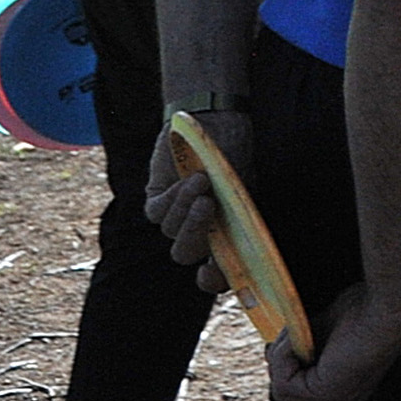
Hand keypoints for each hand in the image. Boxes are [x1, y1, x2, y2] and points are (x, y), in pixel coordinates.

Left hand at [143, 110, 250, 294]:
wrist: (215, 120)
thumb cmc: (236, 152)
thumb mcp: (244, 186)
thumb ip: (239, 215)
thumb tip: (242, 242)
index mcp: (224, 235)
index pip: (216, 271)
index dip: (214, 280)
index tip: (213, 272)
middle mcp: (199, 231)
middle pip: (185, 255)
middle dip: (194, 236)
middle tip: (209, 209)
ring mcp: (175, 217)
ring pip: (170, 232)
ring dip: (187, 208)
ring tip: (203, 180)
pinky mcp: (156, 200)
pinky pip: (157, 213)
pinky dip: (174, 197)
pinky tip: (191, 178)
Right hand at [269, 282, 400, 400]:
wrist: (387, 304)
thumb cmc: (365, 305)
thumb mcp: (326, 326)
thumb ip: (305, 342)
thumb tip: (274, 348)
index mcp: (347, 380)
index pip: (300, 383)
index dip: (286, 360)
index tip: (289, 333)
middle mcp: (344, 393)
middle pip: (287, 390)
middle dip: (281, 359)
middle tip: (295, 329)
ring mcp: (337, 396)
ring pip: (282, 389)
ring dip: (282, 355)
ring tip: (301, 329)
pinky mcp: (327, 390)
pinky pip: (283, 384)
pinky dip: (284, 357)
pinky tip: (302, 336)